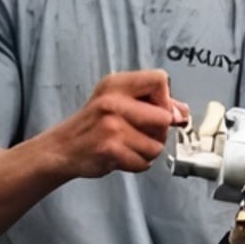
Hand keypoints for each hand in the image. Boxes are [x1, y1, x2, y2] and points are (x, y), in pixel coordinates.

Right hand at [46, 69, 188, 178]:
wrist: (61, 148)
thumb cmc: (94, 124)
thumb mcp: (118, 101)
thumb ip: (152, 103)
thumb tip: (183, 112)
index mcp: (117, 83)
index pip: (160, 79)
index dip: (166, 99)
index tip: (158, 110)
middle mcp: (113, 100)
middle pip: (165, 117)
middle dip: (159, 131)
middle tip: (141, 133)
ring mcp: (111, 125)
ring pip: (157, 144)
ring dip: (148, 151)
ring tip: (129, 145)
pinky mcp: (110, 148)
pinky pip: (144, 162)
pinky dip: (137, 164)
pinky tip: (122, 156)